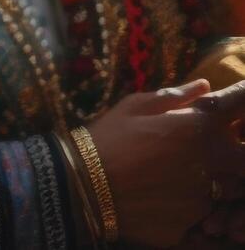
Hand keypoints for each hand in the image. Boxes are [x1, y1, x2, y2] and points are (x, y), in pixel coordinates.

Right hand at [87, 80, 244, 247]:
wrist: (81, 186)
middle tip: (203, 146)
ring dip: (214, 178)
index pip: (238, 103)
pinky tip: (163, 197)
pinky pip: (202, 214)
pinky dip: (190, 204)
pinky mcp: (193, 224)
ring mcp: (206, 196)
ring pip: (226, 187)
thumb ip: (175, 96)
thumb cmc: (106, 137)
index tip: (238, 96)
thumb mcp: (134, 106)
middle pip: (244, 156)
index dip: (241, 96)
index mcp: (201, 126)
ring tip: (177, 173)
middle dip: (235, 149)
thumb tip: (204, 85)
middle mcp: (213, 161)